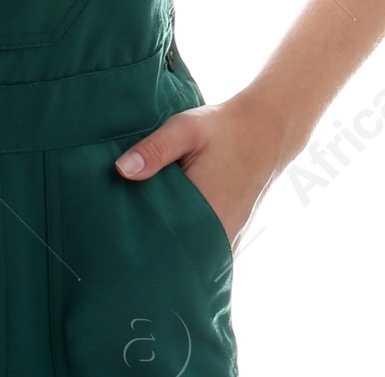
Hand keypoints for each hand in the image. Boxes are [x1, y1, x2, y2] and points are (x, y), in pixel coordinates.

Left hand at [112, 89, 293, 251]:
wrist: (265, 131)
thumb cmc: (222, 129)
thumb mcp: (185, 129)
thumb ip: (155, 150)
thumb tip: (122, 170)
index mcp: (205, 208)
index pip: (164, 240)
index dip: (140, 241)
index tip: (118, 238)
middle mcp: (219, 231)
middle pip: (177, 253)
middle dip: (152, 249)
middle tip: (124, 242)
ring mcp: (229, 236)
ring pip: (193, 254)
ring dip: (171, 249)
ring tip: (143, 241)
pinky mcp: (233, 234)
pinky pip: (207, 251)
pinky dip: (189, 246)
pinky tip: (170, 234)